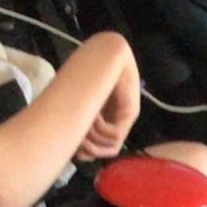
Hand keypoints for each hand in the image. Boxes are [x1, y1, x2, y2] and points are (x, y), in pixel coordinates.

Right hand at [77, 43, 139, 160]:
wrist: (106, 53)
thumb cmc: (90, 73)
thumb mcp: (82, 102)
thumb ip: (81, 122)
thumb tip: (79, 151)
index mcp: (109, 118)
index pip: (105, 147)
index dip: (89, 152)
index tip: (75, 152)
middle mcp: (120, 121)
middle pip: (108, 150)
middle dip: (91, 149)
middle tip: (77, 146)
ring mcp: (126, 118)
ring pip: (111, 144)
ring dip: (93, 137)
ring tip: (83, 122)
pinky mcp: (130, 113)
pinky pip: (115, 134)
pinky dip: (100, 128)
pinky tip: (92, 113)